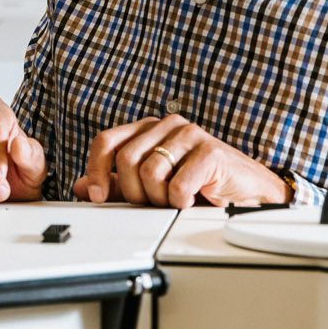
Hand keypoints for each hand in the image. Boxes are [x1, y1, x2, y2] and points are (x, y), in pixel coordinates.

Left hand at [71, 114, 286, 208]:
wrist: (246, 194)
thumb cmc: (200, 187)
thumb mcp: (150, 188)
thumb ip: (116, 185)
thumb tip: (81, 186)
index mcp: (148, 130)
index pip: (107, 141)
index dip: (96, 170)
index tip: (98, 195)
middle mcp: (167, 125)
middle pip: (125, 161)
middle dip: (135, 192)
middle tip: (155, 202)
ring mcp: (190, 134)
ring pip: (149, 173)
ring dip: (160, 199)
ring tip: (176, 200)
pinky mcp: (210, 151)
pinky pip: (177, 185)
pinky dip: (181, 201)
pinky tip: (194, 199)